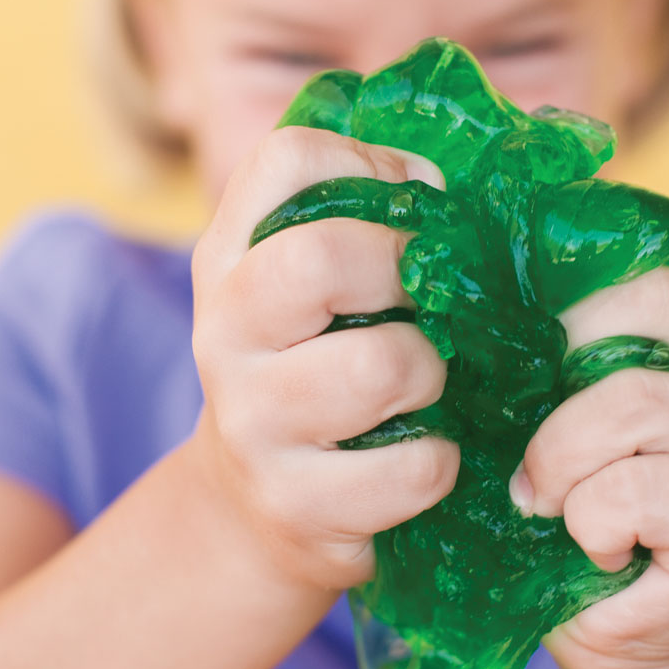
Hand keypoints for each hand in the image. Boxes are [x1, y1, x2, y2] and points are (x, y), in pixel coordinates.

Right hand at [185, 126, 460, 593]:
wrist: (256, 506)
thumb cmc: (309, 375)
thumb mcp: (305, 292)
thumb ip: (360, 222)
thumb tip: (445, 191)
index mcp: (229, 259)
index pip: (287, 162)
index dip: (371, 166)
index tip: (408, 213)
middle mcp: (224, 333)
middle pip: (321, 258)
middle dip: (404, 270)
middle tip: (425, 301)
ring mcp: (253, 422)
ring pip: (382, 367)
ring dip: (432, 374)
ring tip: (423, 388)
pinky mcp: (297, 503)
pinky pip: (416, 466)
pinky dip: (441, 460)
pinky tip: (419, 454)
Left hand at [511, 267, 668, 668]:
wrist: (616, 629)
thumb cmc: (574, 510)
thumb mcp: (556, 414)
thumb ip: (552, 359)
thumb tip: (485, 313)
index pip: (643, 280)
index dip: (567, 322)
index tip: (529, 380)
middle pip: (627, 332)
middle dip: (555, 414)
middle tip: (537, 474)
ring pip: (626, 406)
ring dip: (563, 474)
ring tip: (567, 515)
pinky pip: (624, 492)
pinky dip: (586, 529)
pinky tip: (605, 552)